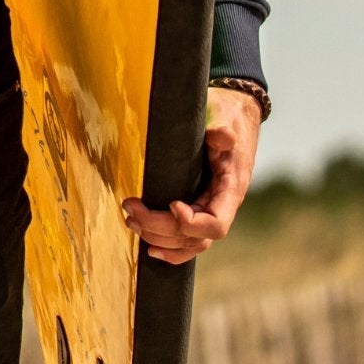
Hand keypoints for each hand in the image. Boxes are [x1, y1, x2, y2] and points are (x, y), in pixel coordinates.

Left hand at [124, 85, 263, 265]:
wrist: (234, 115)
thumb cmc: (228, 116)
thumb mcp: (226, 118)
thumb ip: (222, 131)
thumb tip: (221, 135)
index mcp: (231, 189)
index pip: (217, 223)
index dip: (192, 222)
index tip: (171, 205)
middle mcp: (221, 204)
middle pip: (194, 236)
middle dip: (160, 227)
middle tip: (130, 208)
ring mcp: (210, 207)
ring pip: (188, 241)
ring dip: (158, 237)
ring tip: (130, 220)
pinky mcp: (197, 205)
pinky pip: (188, 239)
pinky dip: (171, 248)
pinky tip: (150, 247)